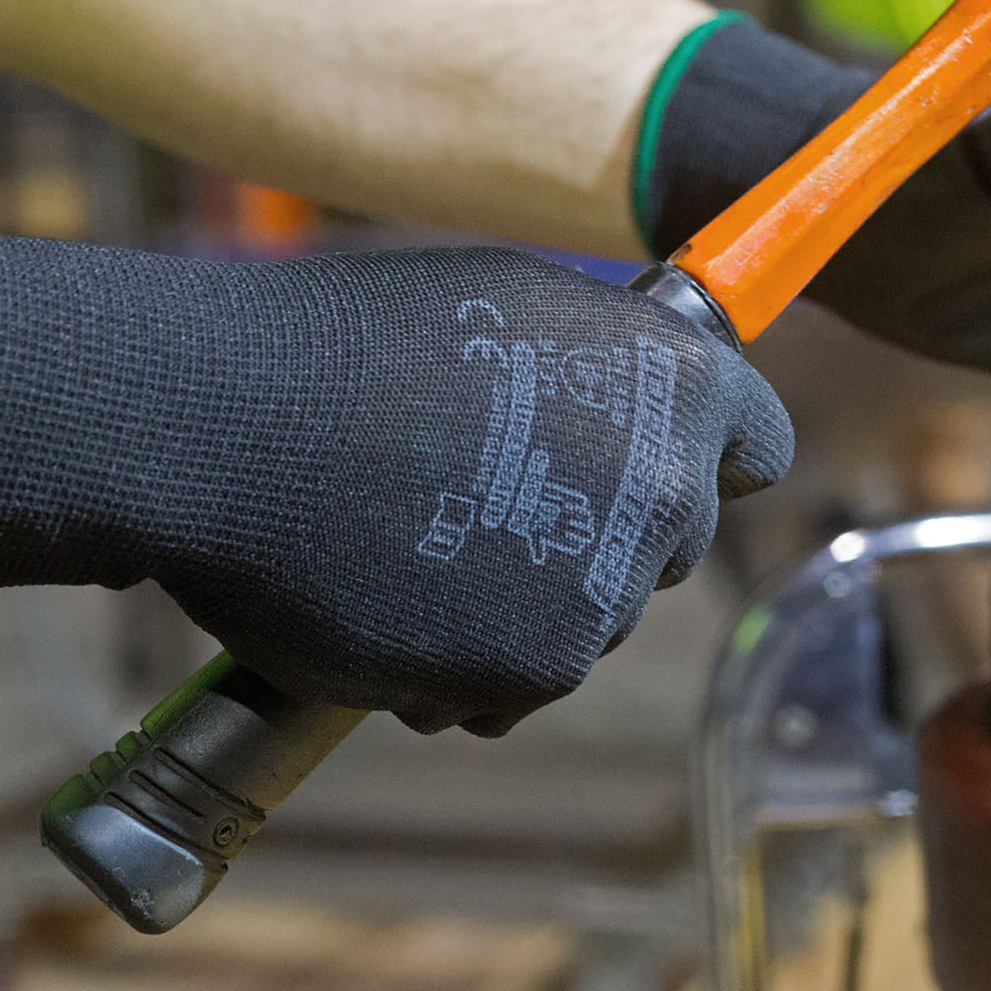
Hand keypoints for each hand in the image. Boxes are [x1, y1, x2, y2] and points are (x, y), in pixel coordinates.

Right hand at [0, 236, 792, 734]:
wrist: (233, 428)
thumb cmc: (358, 344)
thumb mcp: (516, 306)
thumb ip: (612, 366)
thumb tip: (657, 401)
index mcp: (679, 382)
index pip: (757, 446)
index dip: (707, 457)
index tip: (655, 465)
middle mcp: (667, 488)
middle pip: (669, 543)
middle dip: (602, 536)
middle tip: (493, 504)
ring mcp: (606, 586)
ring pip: (592, 621)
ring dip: (525, 606)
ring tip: (418, 546)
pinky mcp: (537, 669)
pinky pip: (521, 684)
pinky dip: (469, 664)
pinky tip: (397, 603)